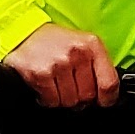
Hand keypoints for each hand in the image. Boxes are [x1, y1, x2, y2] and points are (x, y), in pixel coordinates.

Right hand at [5, 22, 120, 107]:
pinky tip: (46, 85)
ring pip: (69, 101)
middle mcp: (76, 53)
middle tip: (71, 86)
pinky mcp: (40, 74)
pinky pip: (52, 101)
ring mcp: (58, 64)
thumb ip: (99, 67)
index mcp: (92, 45)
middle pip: (88, 96)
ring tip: (57, 83)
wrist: (25, 32)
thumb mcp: (84, 44)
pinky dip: (48, 98)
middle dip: (80, 97)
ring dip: (63, 98)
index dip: (107, 99)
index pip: (109, 83)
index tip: (103, 101)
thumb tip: (107, 95)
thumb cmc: (56, 41)